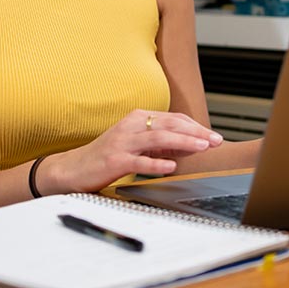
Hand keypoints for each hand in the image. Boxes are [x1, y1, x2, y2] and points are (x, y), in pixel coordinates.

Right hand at [39, 110, 223, 193]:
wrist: (72, 168)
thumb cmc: (106, 156)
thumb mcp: (136, 144)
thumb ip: (160, 143)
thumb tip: (189, 145)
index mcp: (138, 119)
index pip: (173, 119)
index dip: (195, 126)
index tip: (213, 136)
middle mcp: (131, 126)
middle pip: (169, 125)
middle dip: (196, 132)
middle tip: (216, 141)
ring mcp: (122, 142)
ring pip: (158, 138)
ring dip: (183, 142)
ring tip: (202, 147)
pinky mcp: (114, 160)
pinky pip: (139, 161)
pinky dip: (157, 163)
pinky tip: (172, 166)